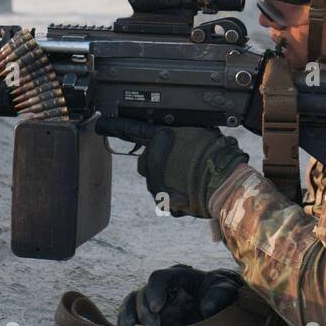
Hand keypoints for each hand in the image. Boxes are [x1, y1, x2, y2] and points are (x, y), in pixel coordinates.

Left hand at [95, 116, 248, 217]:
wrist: (225, 180)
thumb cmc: (216, 153)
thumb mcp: (198, 132)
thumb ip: (180, 134)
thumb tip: (178, 135)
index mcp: (160, 137)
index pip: (131, 129)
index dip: (114, 126)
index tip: (101, 125)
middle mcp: (152, 158)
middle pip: (147, 162)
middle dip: (160, 165)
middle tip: (183, 166)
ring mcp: (155, 181)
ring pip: (156, 181)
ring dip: (169, 182)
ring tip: (193, 179)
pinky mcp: (162, 200)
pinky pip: (165, 198)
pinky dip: (176, 197)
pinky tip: (193, 192)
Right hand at [117, 265, 244, 325]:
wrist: (222, 302)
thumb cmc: (222, 292)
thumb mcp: (226, 290)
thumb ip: (219, 295)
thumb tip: (205, 309)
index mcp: (178, 275)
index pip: (159, 278)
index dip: (154, 292)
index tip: (157, 309)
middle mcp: (163, 287)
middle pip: (143, 293)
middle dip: (144, 311)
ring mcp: (155, 300)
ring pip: (133, 302)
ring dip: (129, 316)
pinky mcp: (151, 315)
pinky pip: (132, 315)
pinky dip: (126, 322)